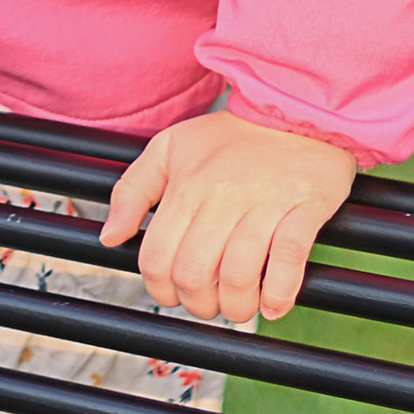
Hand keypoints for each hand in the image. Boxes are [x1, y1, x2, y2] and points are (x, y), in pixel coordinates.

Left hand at [98, 115, 355, 323]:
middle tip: (210, 303)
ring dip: (236, 306)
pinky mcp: (304, 208)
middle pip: (195, 273)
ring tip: (240, 306)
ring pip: (238, 275)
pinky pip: (288, 261)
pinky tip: (273, 304)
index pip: (157, 257)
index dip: (160, 289)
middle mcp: (222, 196)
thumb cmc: (231, 136)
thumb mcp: (169, 147)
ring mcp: (264, 204)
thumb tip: (110, 237)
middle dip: (199, 304)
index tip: (175, 293)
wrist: (294, 107)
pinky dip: (278, 293)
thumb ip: (132, 190)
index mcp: (186, 186)